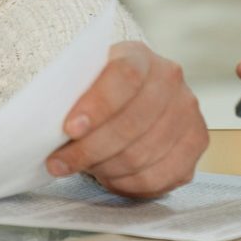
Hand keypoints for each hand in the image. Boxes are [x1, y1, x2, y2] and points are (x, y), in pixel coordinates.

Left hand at [46, 43, 207, 196]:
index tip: (69, 128)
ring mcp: (187, 110)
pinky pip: (160, 177)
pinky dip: (128, 184)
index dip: (98, 105)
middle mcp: (170, 79)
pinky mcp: (196, 141)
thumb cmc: (100, 90)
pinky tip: (110, 177)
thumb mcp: (85, 78)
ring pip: (143, 154)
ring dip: (106, 169)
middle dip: (90, 150)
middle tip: (59, 163)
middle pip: (133, 123)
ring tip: (84, 168)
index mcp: (139, 56)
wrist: (133, 95)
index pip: (124, 76)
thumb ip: (72, 93)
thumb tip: (45, 124)